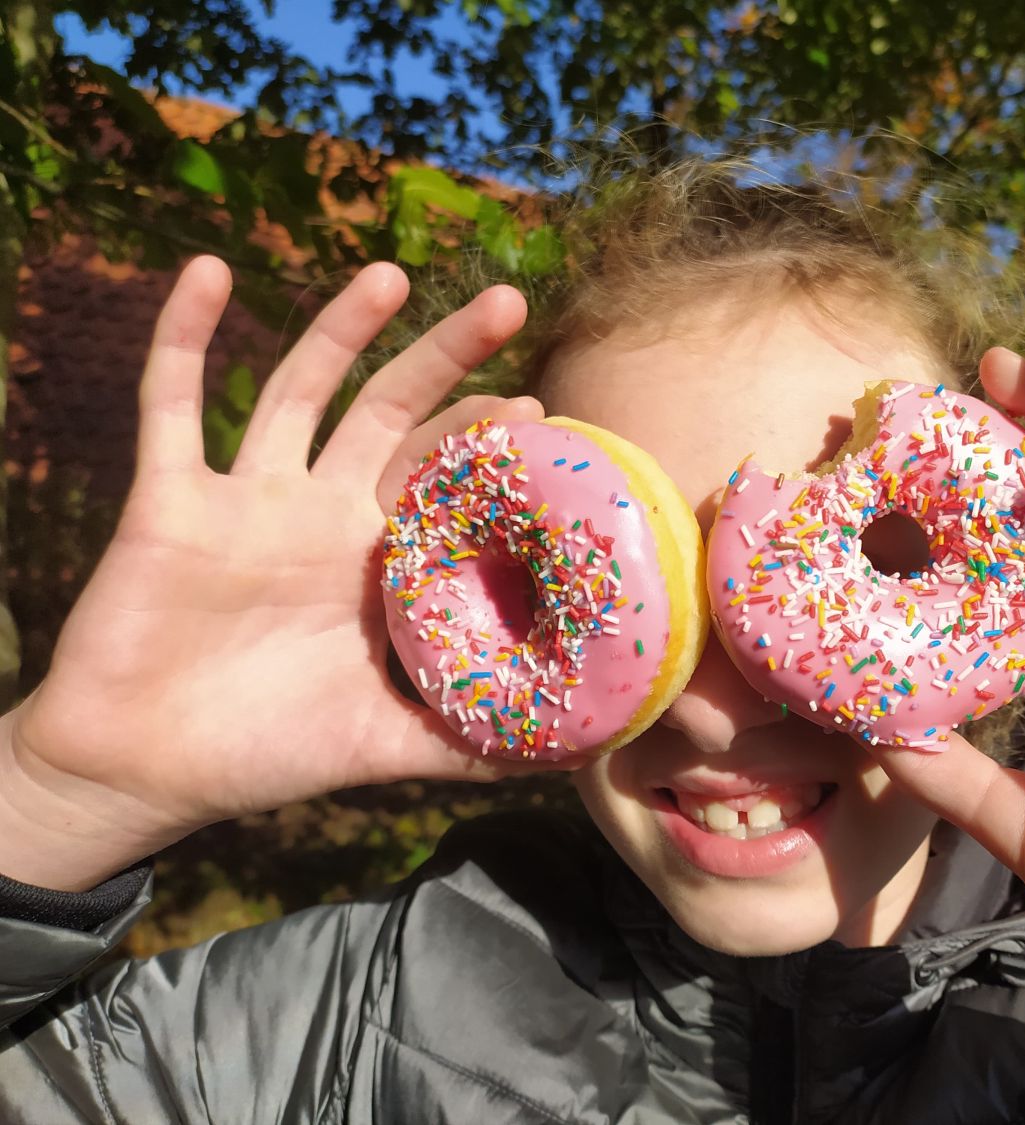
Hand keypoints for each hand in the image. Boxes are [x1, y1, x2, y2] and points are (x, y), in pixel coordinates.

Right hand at [0, 258, 578, 891]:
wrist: (144, 772)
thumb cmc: (268, 754)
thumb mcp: (387, 745)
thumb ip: (474, 739)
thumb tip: (576, 754)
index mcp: (377, 558)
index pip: (447, 480)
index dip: (490, 444)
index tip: (543, 412)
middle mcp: (321, 512)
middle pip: (392, 412)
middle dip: (446, 356)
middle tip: (509, 303)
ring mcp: (248, 498)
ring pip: (297, 390)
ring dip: (339, 329)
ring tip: (392, 273)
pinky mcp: (171, 500)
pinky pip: (170, 405)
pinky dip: (180, 338)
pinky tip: (206, 272)